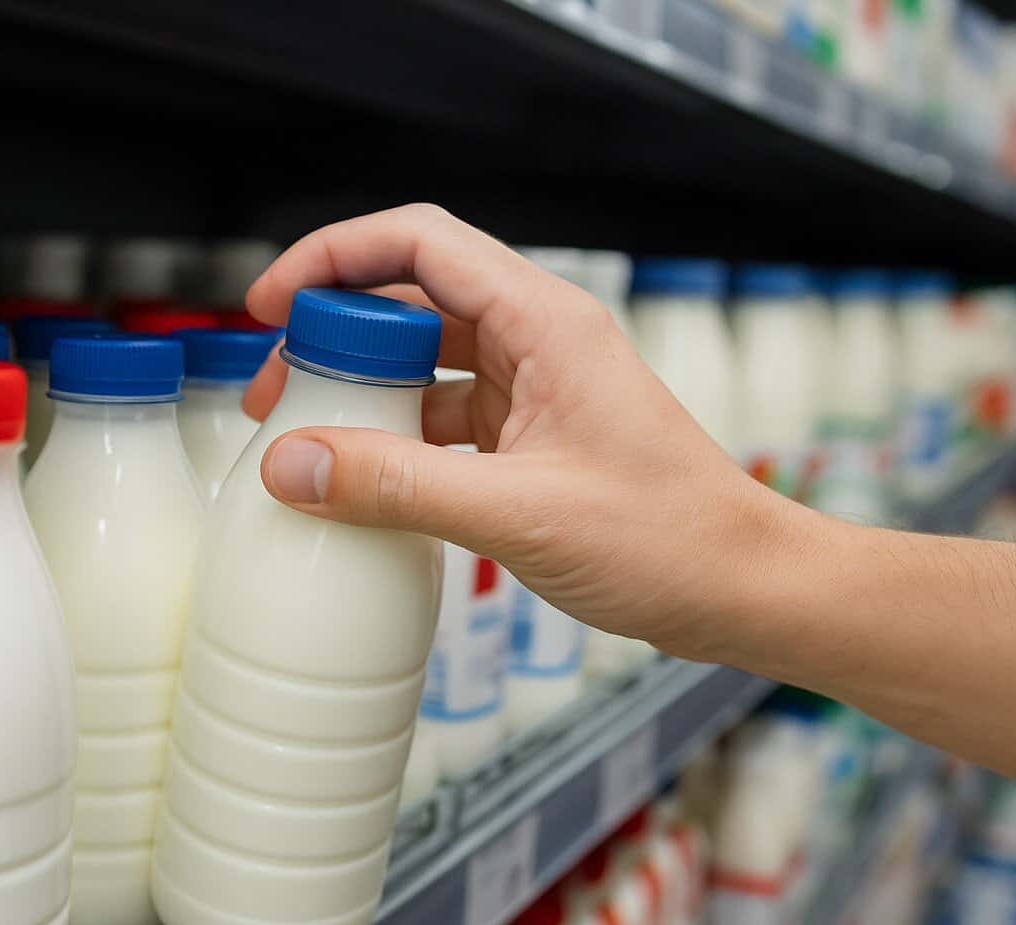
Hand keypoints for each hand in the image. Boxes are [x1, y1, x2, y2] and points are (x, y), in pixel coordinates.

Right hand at [243, 203, 803, 663]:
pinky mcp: (532, 440)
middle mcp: (538, 341)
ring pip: (425, 364)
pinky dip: (397, 441)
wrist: (742, 590)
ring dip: (363, 393)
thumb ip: (398, 488)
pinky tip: (365, 482)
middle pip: (411, 301)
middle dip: (335, 337)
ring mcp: (536, 390)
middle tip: (275, 391)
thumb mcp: (519, 513)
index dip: (335, 258)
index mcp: (545, 323)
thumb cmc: (669, 540)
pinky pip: (444, 420)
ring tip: (306, 439)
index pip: (420, 243)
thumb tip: (291, 465)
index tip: (272, 303)